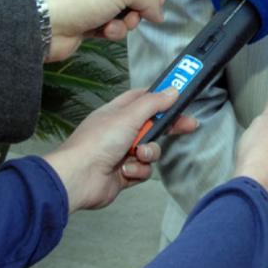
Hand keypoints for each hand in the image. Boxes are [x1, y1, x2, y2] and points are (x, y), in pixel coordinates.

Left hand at [32, 0, 164, 61]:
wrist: (45, 24)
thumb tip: (158, 11)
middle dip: (141, 1)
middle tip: (148, 8)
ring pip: (124, 8)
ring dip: (128, 19)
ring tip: (122, 21)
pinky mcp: (87, 20)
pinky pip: (111, 25)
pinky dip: (113, 30)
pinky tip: (107, 31)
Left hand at [42, 88, 196, 213]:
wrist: (79, 177)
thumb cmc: (95, 143)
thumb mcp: (128, 116)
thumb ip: (153, 103)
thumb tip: (171, 91)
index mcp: (118, 112)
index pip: (145, 99)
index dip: (163, 98)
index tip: (181, 98)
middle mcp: (120, 131)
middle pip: (153, 125)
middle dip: (168, 127)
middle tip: (187, 125)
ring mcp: (122, 153)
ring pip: (151, 150)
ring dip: (148, 153)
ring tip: (138, 155)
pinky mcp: (124, 173)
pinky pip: (143, 170)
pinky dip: (137, 171)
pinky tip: (125, 171)